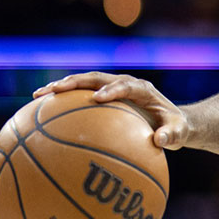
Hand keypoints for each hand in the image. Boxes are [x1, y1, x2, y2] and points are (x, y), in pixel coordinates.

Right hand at [33, 72, 189, 149]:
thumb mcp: (179, 133)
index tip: (97, 99)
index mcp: (143, 89)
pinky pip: (81, 95)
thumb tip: (159, 140)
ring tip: (39, 96)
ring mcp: (113, 88)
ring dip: (63, 87)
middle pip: (98, 78)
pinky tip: (41, 111)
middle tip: (56, 90)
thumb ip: (172, 136)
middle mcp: (126, 84)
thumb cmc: (176, 128)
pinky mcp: (104, 96)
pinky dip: (63, 100)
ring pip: (85, 83)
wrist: (174, 120)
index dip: (112, 90)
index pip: (126, 85)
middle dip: (77, 82)